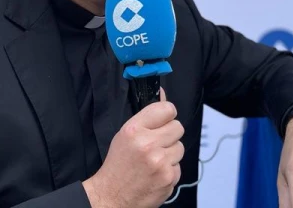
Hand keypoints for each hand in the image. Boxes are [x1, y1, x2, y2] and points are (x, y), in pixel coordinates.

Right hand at [83, 88, 183, 207]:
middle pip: (178, 127)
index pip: (166, 109)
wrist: (112, 196)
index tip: (164, 119)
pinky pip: (179, 166)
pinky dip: (170, 169)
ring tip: (155, 160)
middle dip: (170, 134)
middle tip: (157, 143)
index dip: (167, 114)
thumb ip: (146, 118)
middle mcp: (148, 145)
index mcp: (134, 130)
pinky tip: (156, 173)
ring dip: (171, 153)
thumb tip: (164, 96)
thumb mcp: (124, 135)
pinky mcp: (169, 178)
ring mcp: (160, 163)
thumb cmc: (117, 165)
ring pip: (180, 147)